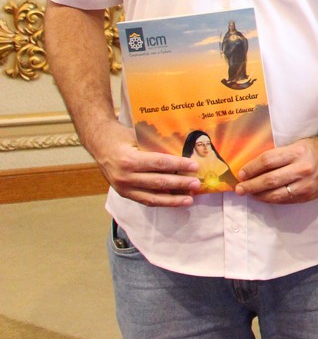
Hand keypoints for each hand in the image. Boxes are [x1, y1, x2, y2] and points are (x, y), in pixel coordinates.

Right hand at [85, 116, 199, 206]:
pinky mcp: (123, 193)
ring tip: (189, 198)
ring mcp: (123, 187)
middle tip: (196, 184)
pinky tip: (175, 201)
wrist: (99, 144)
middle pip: (158, 182)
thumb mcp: (139, 137)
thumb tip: (183, 152)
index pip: (160, 164)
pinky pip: (145, 200)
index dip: (179, 166)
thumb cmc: (122, 137)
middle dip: (180, 184)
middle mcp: (125, 176)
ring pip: (152, 197)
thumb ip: (157, 147)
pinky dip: (162, 201)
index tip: (194, 166)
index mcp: (129, 160)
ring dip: (173, 199)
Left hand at [235, 135, 317, 202]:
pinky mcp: (309, 196)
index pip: (268, 161)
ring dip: (259, 195)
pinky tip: (265, 197)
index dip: (252, 168)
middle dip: (251, 185)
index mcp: (297, 152)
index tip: (242, 173)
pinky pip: (286, 200)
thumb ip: (278, 155)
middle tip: (239, 189)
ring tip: (249, 194)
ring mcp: (306, 185)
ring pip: (276, 194)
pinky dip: (272, 199)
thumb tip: (254, 168)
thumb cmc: (313, 148)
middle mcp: (302, 169)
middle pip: (269, 179)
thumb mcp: (296, 144)